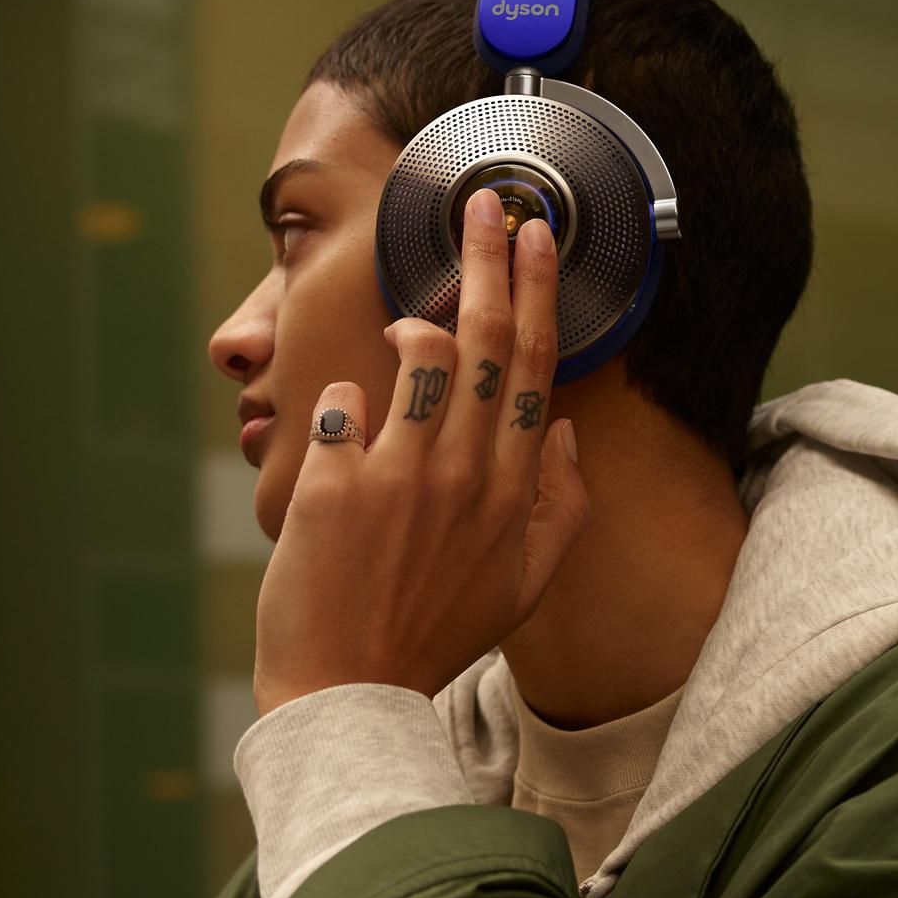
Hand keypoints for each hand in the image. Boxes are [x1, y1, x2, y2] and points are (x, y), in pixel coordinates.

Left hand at [251, 188, 590, 716]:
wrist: (346, 694)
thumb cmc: (433, 633)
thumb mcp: (525, 584)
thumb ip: (561, 506)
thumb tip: (562, 428)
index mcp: (514, 491)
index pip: (532, 366)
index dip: (535, 291)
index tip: (535, 235)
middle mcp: (464, 473)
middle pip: (484, 340)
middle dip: (487, 258)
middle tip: (485, 203)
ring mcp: (399, 476)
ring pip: (417, 357)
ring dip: (413, 322)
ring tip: (402, 321)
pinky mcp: (334, 484)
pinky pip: (341, 405)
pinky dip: (340, 401)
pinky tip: (341, 428)